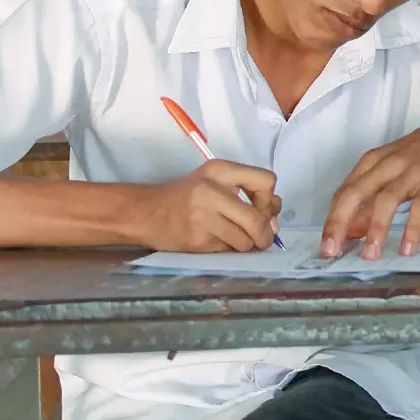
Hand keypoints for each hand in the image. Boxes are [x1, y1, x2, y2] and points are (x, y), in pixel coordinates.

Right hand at [131, 161, 280, 252]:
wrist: (144, 212)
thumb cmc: (186, 197)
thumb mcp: (215, 182)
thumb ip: (248, 194)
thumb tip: (274, 223)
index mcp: (220, 170)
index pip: (266, 181)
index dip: (270, 199)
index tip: (263, 208)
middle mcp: (211, 190)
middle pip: (258, 218)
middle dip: (265, 234)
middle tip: (263, 239)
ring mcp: (202, 216)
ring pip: (245, 239)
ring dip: (246, 244)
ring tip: (233, 238)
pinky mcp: (196, 239)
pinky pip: (227, 250)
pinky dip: (227, 249)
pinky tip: (214, 241)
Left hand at [321, 119, 419, 259]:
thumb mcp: (391, 171)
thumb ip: (370, 198)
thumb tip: (351, 230)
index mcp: (373, 162)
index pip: (344, 191)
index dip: (332, 219)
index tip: (326, 246)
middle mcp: (388, 165)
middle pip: (356, 192)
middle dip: (340, 222)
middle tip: (332, 251)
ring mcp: (412, 172)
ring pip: (387, 199)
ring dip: (376, 228)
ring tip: (371, 255)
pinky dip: (412, 228)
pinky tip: (408, 249)